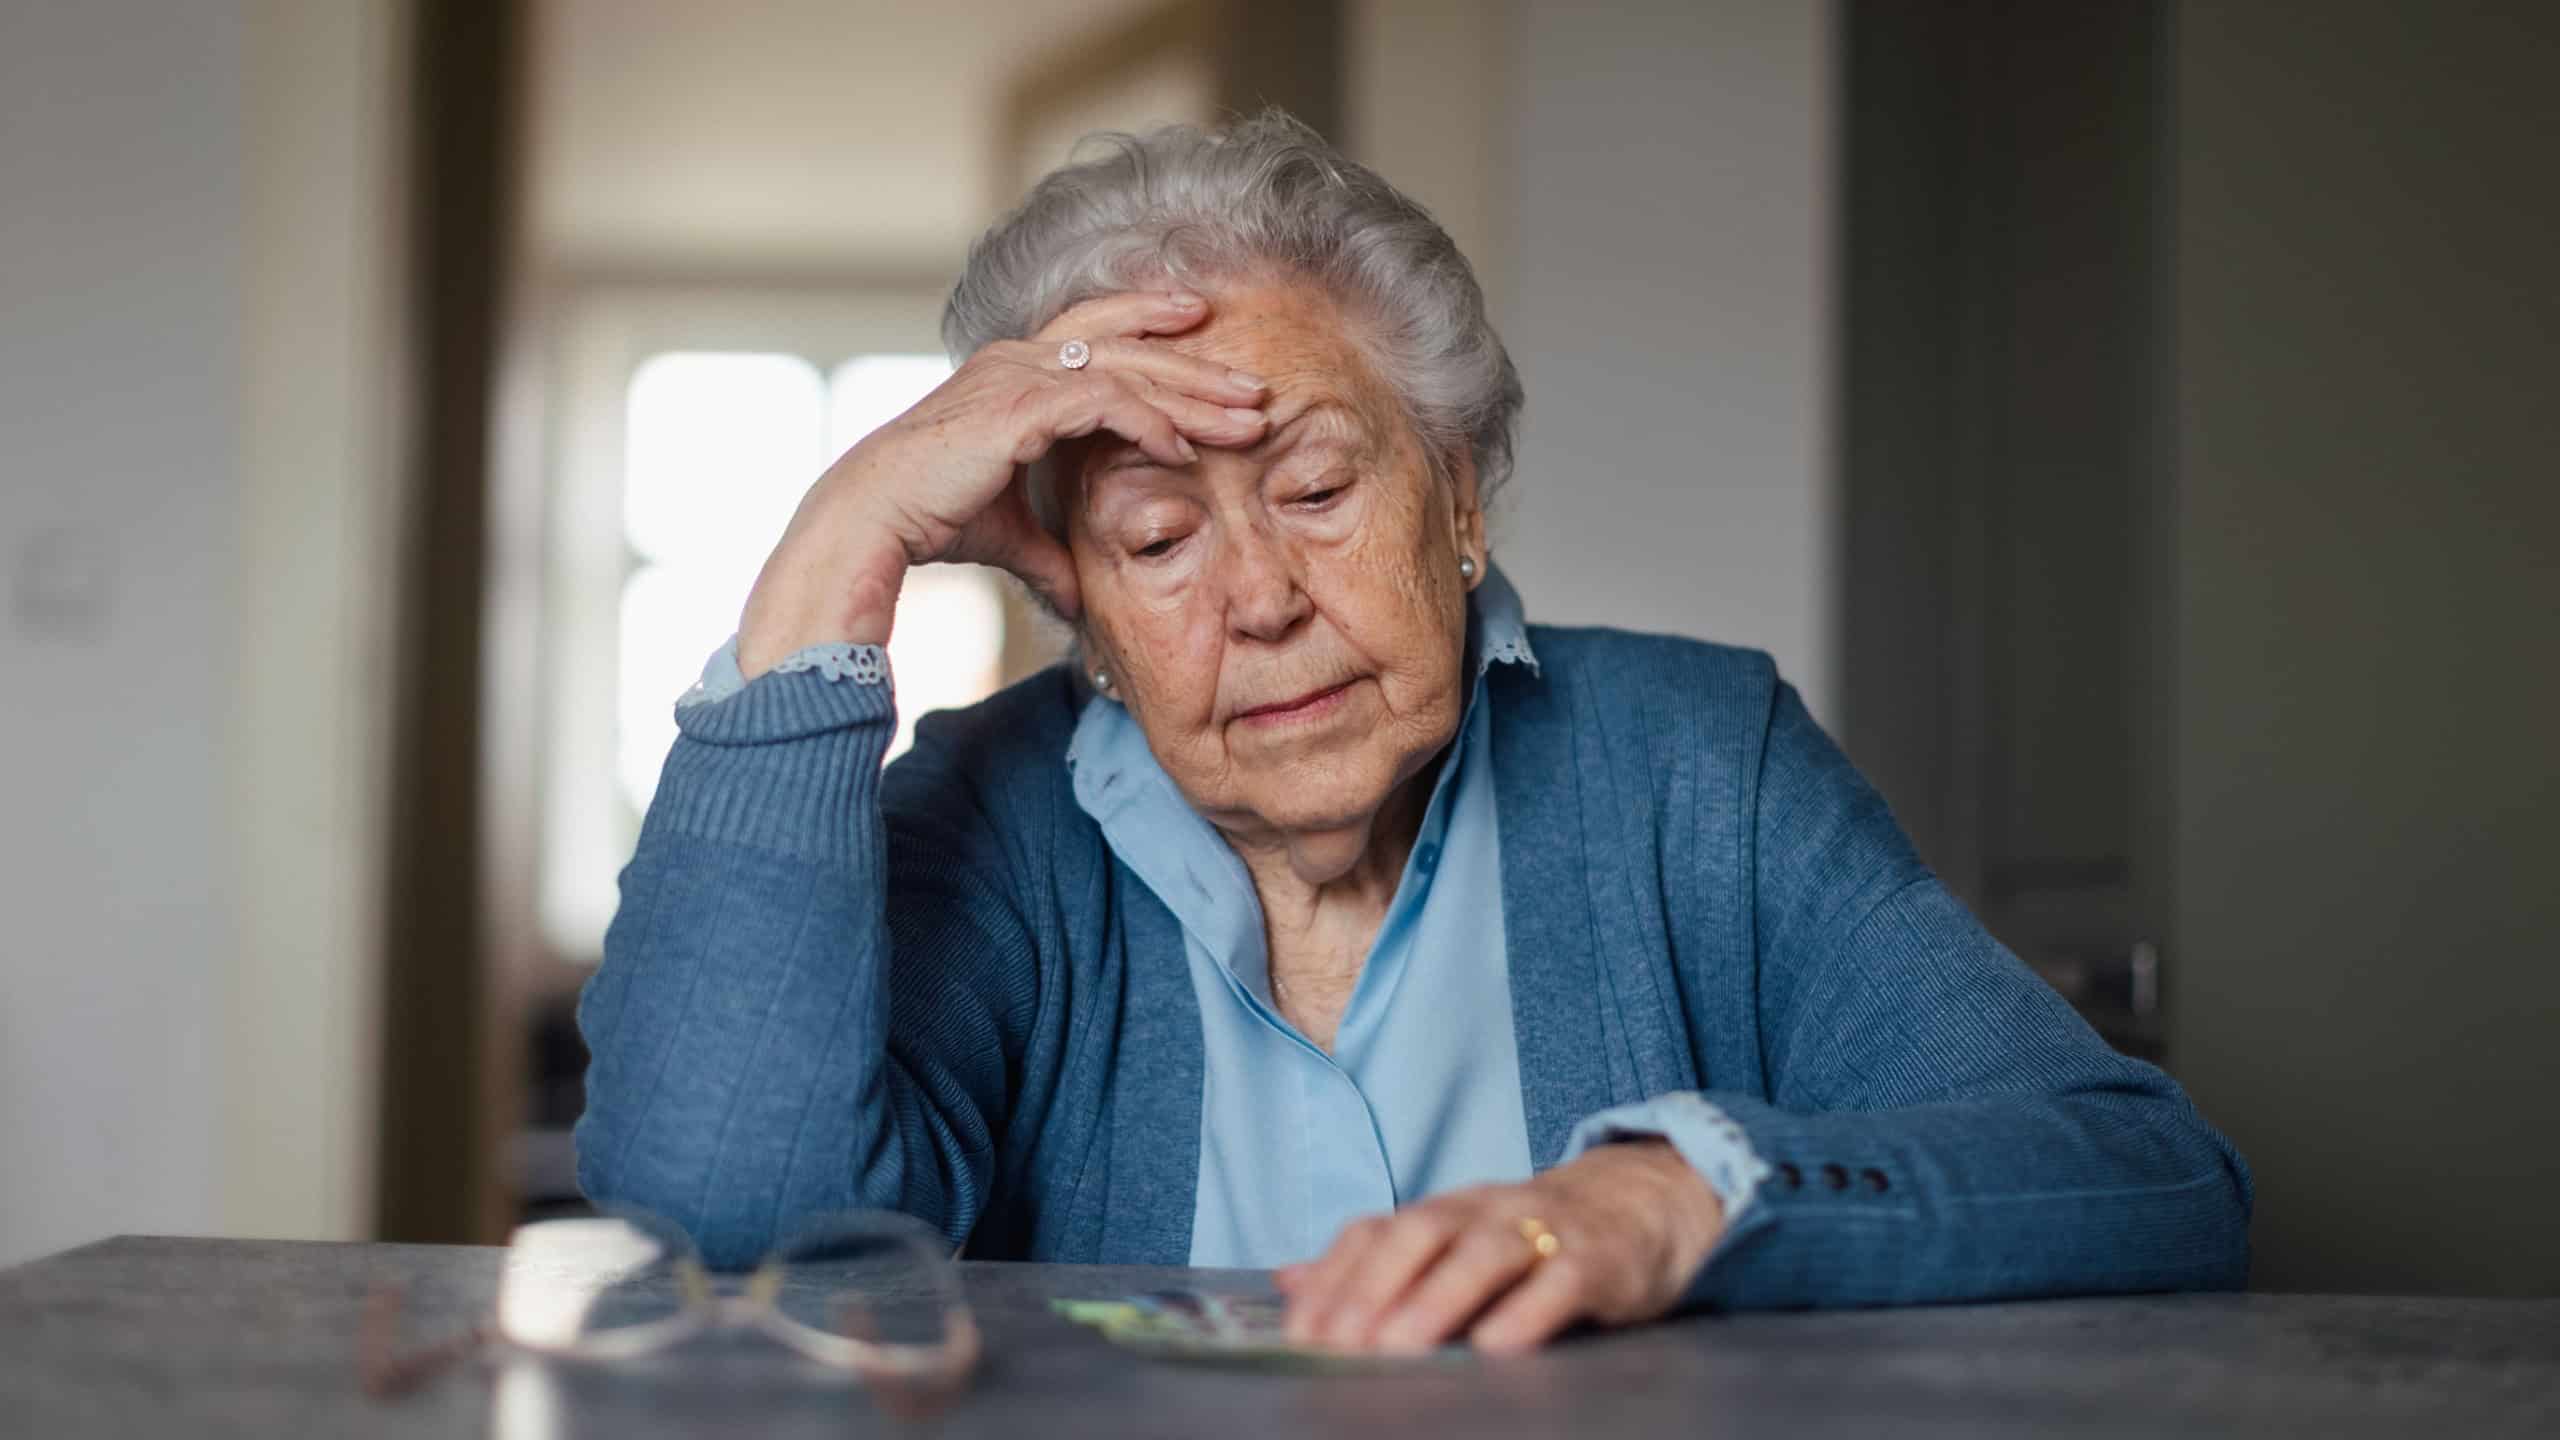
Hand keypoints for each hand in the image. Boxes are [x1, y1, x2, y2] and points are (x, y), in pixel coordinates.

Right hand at [733, 289, 1270, 677]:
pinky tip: (1185, 449)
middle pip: (1128, 344)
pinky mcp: (1022, 405)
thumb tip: (1079, 598)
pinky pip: (1105, 400)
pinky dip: (1150, 422)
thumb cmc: (930, 520)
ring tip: (1246, 417)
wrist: (874, 519)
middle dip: (1197, 364)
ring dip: (1193, 392)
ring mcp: (1020, 374)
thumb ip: (1050, 552)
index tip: (1205, 332)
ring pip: (1129, 367)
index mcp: (1014, 370)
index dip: (1151, 324)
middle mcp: (1019, 359)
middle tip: (1255, 387)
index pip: (1097, 331)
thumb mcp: (1010, 533)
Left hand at [1272, 1140, 1725, 1353]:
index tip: (1300, 1331)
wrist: (1643, 1202)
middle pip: (1420, 1231)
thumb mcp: (1454, 1242)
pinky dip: (1526, 1313)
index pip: (1377, 1230)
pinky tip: (1495, 1348)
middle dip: (1373, 1287)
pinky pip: (1559, 1281)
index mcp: (1445, 1210)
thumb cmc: (1534, 1237)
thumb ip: (1375, 1263)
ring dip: (1435, 1300)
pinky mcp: (1597, 1259)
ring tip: (1398, 1348)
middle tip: (1340, 1344)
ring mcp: (1542, 1229)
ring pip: (1484, 1253)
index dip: (1335, 1277)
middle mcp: (1485, 1210)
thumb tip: (1287, 1282)